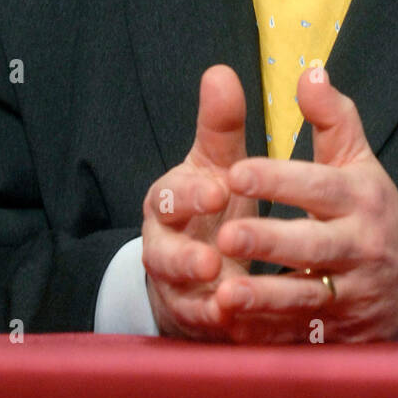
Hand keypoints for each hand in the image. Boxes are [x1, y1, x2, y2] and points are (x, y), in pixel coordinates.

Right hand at [141, 64, 256, 339]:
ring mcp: (176, 286)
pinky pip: (200, 326)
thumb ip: (221, 125)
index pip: (169, 195)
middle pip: (160, 252)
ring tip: (224, 297)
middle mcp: (166, 245)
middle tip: (211, 258)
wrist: (202, 264)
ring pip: (177, 295)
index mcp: (172, 201)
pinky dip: (217, 325)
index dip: (189, 195)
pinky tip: (236, 324)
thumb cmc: (213, 204)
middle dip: (184, 256)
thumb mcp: (217, 163)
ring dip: (199, 297)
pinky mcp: (192, 319)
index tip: (216, 191)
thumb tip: (221, 72)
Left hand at [213, 66, 397, 342]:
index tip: (236, 172)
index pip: (317, 185)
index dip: (277, 180)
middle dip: (269, 242)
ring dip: (264, 299)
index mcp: (359, 197)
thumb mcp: (358, 160)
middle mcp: (358, 245)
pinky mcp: (341, 330)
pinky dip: (272, 334)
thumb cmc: (372, 209)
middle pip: (313, 244)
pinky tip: (238, 330)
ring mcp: (352, 292)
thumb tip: (310, 71)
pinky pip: (305, 334)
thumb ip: (332, 116)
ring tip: (224, 293)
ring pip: (307, 296)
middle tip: (226, 236)